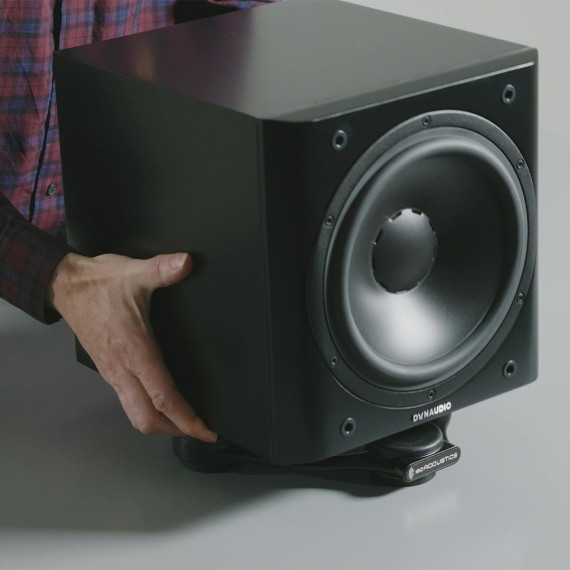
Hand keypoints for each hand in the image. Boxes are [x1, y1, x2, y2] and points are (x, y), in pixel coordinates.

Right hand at [47, 251, 216, 441]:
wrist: (66, 286)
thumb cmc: (100, 284)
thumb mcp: (135, 273)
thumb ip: (163, 269)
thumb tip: (186, 263)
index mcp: (135, 351)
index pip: (164, 396)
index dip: (187, 418)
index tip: (205, 430)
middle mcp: (123, 369)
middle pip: (148, 419)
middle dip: (176, 430)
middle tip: (200, 430)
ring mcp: (113, 373)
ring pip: (136, 415)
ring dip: (161, 424)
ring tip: (184, 422)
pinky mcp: (108, 370)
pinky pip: (129, 403)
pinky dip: (148, 411)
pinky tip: (161, 403)